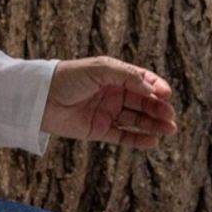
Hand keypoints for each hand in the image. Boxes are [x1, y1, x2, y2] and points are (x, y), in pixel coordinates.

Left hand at [44, 56, 176, 147]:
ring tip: (169, 130)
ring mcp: (107, 112)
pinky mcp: (99, 130)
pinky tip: (153, 141)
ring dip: (154, 124)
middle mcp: (113, 94)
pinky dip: (139, 139)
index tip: (166, 94)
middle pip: (143, 102)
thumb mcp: (100, 69)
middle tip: (171, 116)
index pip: (142, 80)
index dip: (156, 86)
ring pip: (136, 120)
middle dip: (158, 108)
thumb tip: (151, 90)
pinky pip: (123, 135)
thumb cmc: (68, 77)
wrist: (41, 98)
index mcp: (114, 75)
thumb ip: (127, 76)